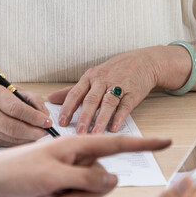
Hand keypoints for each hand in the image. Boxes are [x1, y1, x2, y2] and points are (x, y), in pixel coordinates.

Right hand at [0, 78, 53, 145]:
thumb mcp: (11, 88)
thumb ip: (31, 99)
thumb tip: (45, 115)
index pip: (15, 109)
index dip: (34, 117)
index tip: (47, 121)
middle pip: (13, 127)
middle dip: (34, 131)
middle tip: (46, 131)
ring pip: (10, 137)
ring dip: (28, 138)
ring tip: (39, 134)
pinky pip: (5, 143)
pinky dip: (19, 141)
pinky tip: (27, 137)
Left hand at [0, 135, 172, 196]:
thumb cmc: (16, 170)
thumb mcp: (55, 175)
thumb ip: (88, 178)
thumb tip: (114, 180)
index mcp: (77, 144)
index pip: (117, 143)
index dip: (143, 143)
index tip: (166, 140)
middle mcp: (76, 156)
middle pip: (103, 179)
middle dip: (84, 193)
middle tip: (58, 193)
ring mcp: (69, 171)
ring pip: (90, 193)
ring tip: (47, 195)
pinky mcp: (61, 184)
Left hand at [49, 45, 180, 133]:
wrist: (144, 62)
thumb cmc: (115, 71)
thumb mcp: (92, 76)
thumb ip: (73, 90)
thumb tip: (51, 98)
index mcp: (90, 77)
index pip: (75, 93)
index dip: (68, 108)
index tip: (61, 122)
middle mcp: (103, 80)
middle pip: (91, 100)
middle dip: (84, 117)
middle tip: (78, 132)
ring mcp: (119, 85)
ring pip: (107, 103)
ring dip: (100, 119)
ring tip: (94, 134)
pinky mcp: (133, 92)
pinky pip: (125, 106)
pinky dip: (119, 117)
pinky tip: (114, 128)